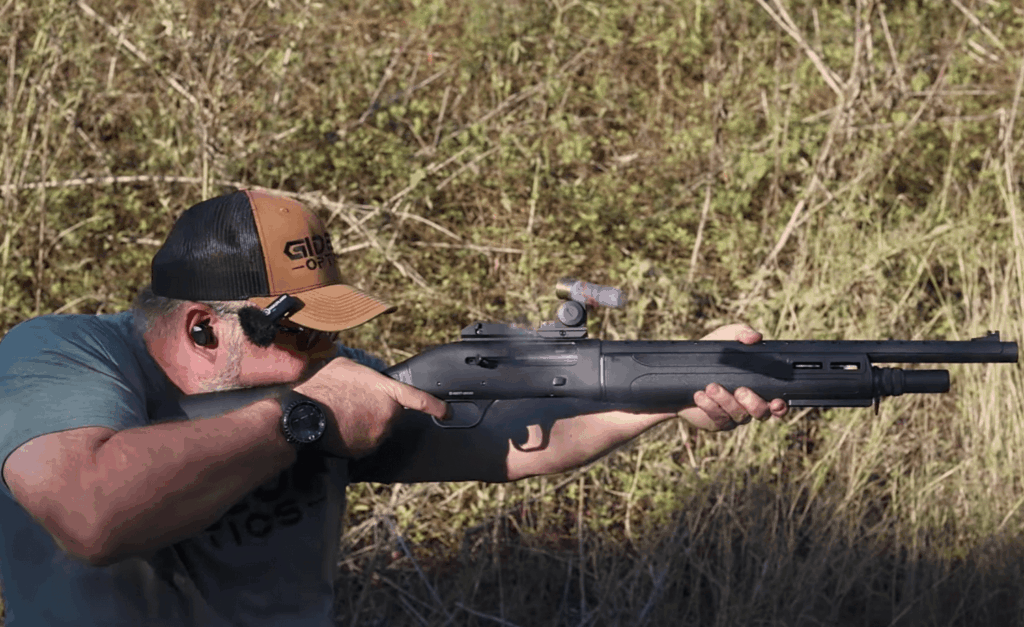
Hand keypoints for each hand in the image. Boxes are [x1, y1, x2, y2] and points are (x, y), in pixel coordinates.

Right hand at [295, 357, 448, 457]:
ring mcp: (377, 436)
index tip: (447, 412)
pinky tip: (341, 427)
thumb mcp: (349, 366)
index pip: (420, 400)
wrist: (302, 413)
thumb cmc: (323, 385)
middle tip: (355, 402)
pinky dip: (356, 437)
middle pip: (391, 415)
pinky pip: (365, 443)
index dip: (437, 407)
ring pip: (378, 430)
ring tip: (344, 414)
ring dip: (366, 424)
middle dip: (377, 410)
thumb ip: (369, 375)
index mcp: (388, 392)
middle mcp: (387, 416)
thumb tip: (369, 380)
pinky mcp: (363, 451)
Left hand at [678, 323, 788, 431]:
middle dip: (753, 403)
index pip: (778, 402)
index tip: (776, 402)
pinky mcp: (716, 421)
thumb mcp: (726, 337)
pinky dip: (709, 406)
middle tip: (740, 390)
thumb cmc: (712, 354)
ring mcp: (733, 415)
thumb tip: (754, 337)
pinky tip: (700, 395)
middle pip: (762, 413)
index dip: (781, 406)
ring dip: (726, 401)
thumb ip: (741, 332)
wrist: (681, 371)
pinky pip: (718, 418)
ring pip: (738, 415)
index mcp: (759, 387)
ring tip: (711, 387)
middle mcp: (749, 405)